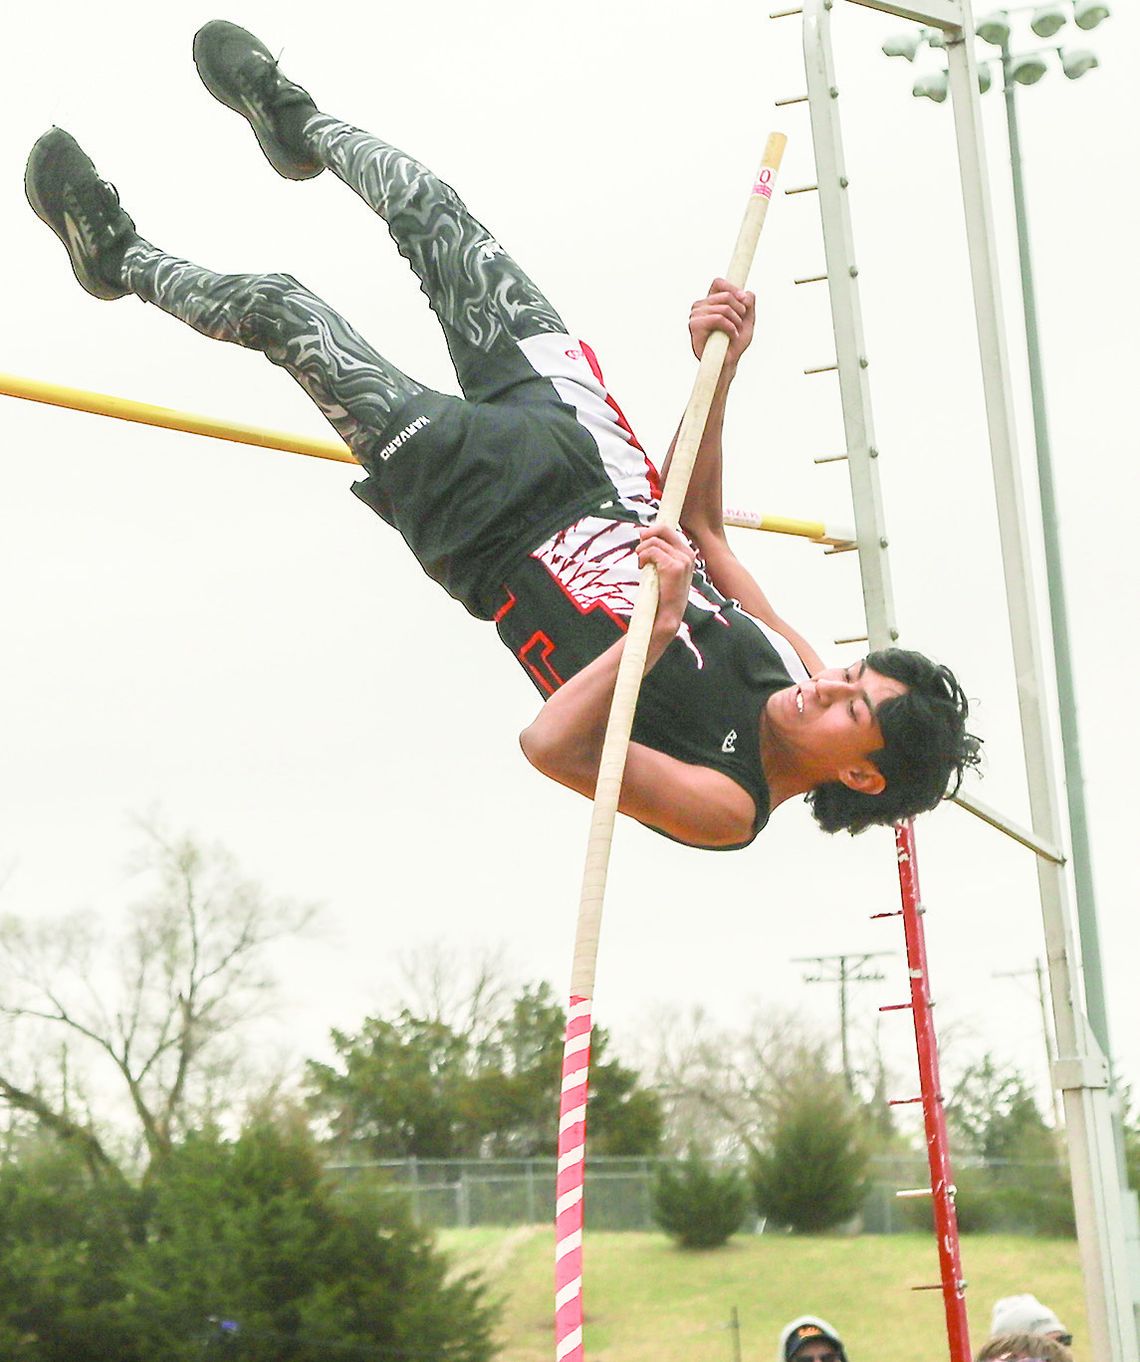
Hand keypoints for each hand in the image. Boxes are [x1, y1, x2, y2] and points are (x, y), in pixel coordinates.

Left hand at [638, 524, 695, 638]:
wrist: (667, 616)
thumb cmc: (661, 594)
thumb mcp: (661, 569)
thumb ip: (658, 551)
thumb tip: (642, 531)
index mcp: (686, 553)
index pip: (668, 529)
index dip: (653, 530)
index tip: (643, 538)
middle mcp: (687, 554)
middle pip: (662, 528)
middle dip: (646, 536)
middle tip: (639, 552)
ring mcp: (683, 560)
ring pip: (654, 541)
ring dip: (641, 551)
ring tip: (641, 565)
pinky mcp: (674, 567)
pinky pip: (652, 551)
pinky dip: (642, 557)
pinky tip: (642, 568)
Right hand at [688, 277, 755, 368]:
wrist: (726, 363)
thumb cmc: (734, 343)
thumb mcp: (747, 320)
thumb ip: (749, 303)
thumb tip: (746, 292)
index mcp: (710, 302)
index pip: (718, 283)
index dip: (733, 288)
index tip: (744, 302)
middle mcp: (700, 306)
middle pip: (726, 295)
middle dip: (740, 310)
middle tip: (741, 324)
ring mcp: (695, 315)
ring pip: (724, 308)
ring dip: (736, 321)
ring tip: (736, 333)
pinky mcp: (695, 326)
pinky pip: (718, 318)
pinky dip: (730, 328)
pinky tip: (732, 337)